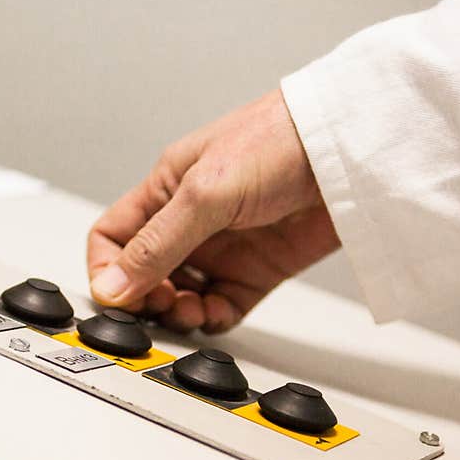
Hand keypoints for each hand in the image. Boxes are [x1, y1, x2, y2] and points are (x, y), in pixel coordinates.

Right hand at [87, 89, 339, 333]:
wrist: (352, 148)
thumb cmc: (279, 141)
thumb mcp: (203, 194)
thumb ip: (156, 246)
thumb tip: (111, 287)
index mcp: (164, 192)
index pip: (113, 239)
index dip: (107, 270)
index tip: (118, 296)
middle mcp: (189, 222)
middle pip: (144, 275)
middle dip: (145, 298)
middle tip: (160, 306)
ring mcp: (222, 249)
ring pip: (180, 296)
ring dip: (178, 312)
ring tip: (191, 310)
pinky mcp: (255, 271)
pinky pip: (221, 307)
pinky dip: (213, 318)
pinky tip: (217, 312)